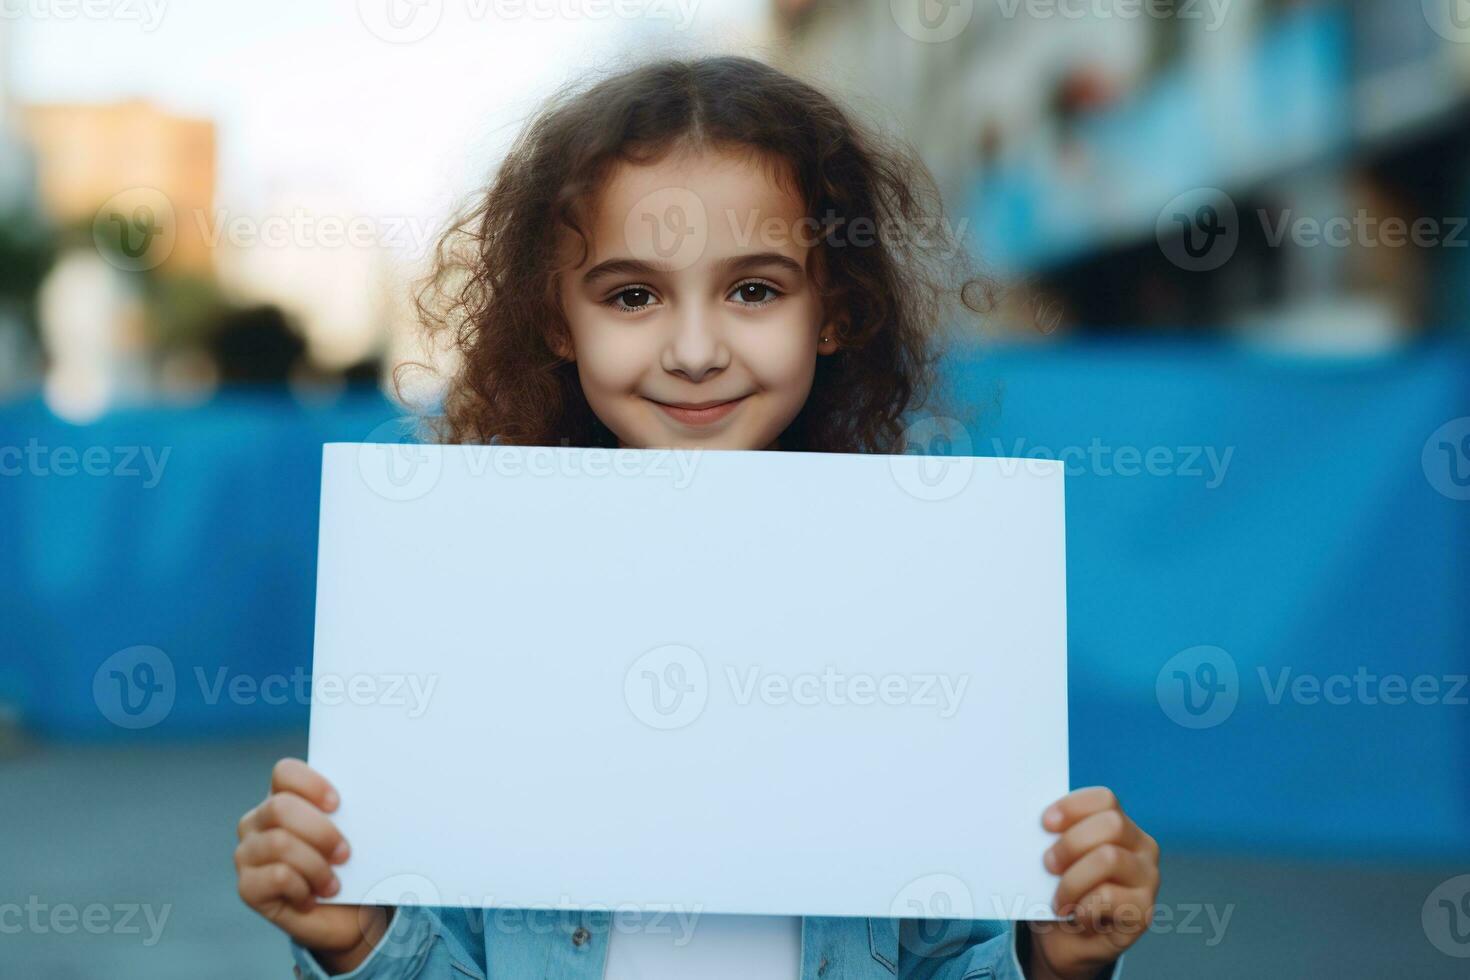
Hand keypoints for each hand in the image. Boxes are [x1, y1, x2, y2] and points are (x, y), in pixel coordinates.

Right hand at [235, 758, 390, 971]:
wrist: (349, 915)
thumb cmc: (353, 866)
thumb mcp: (357, 834)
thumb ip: (354, 812)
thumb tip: (380, 794)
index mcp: (284, 798)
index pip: (285, 772)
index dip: (311, 784)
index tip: (338, 804)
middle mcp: (258, 822)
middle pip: (280, 807)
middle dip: (320, 831)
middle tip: (345, 853)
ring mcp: (248, 854)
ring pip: (279, 843)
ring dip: (316, 865)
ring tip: (332, 884)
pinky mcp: (247, 887)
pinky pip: (277, 876)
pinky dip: (303, 888)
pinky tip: (312, 898)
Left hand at [1024, 787, 1159, 979]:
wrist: (1064, 941)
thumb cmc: (1058, 891)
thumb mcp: (1054, 859)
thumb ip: (1052, 838)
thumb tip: (1030, 826)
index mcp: (1120, 825)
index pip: (1105, 800)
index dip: (1073, 807)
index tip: (1044, 824)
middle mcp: (1142, 848)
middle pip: (1111, 824)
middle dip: (1071, 843)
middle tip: (1048, 865)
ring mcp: (1148, 879)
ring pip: (1109, 858)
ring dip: (1073, 881)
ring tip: (1058, 900)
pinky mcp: (1144, 911)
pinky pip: (1109, 897)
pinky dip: (1083, 908)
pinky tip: (1077, 917)